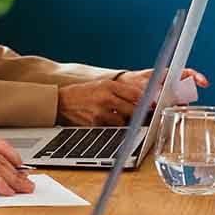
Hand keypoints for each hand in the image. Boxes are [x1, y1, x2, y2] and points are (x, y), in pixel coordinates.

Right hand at [59, 69, 210, 126]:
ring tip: (116, 118)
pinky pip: (111, 129)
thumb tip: (144, 100)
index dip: (148, 102)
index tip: (154, 106)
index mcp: (109, 86)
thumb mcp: (101, 86)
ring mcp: (100, 112)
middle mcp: (106, 98)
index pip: (136, 94)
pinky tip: (105, 122)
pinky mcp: (94, 124)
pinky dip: (112, 127)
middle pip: (133, 110)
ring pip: (124, 121)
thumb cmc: (83, 94)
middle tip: (141, 115)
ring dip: (125, 122)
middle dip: (138, 114)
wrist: (59, 102)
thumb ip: (121, 92)